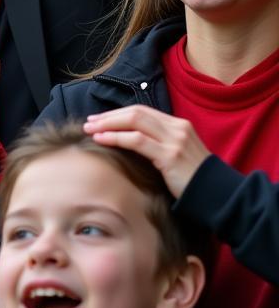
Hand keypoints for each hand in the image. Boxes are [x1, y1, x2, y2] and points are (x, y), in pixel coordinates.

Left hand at [83, 105, 210, 198]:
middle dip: (109, 117)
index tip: (99, 119)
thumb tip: (127, 139)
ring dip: (108, 124)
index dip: (117, 114)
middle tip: (89, 122)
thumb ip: (158, 143)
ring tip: (90, 130)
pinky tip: (102, 140)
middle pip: (135, 113)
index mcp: (178, 124)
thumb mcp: (177, 154)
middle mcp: (177, 128)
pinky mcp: (170, 156)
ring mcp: (174, 140)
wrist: (219, 196)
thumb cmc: (194, 179)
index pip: (141, 111)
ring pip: (134, 122)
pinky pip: (137, 141)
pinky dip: (116, 138)